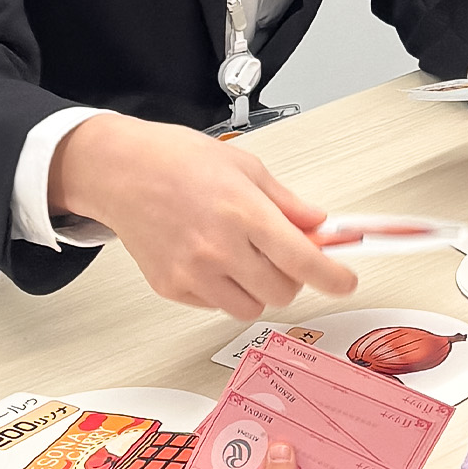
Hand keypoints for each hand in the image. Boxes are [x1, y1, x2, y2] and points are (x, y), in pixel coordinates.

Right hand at [49, 114, 356, 318]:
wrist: (122, 171)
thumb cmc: (178, 161)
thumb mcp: (247, 168)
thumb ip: (288, 203)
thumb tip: (320, 226)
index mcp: (244, 214)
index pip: (303, 260)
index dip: (332, 277)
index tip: (345, 282)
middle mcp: (218, 249)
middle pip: (281, 291)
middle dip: (293, 276)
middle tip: (284, 253)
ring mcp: (192, 273)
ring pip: (250, 307)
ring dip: (260, 289)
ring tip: (245, 256)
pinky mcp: (171, 288)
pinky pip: (216, 306)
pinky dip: (225, 291)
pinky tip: (214, 260)